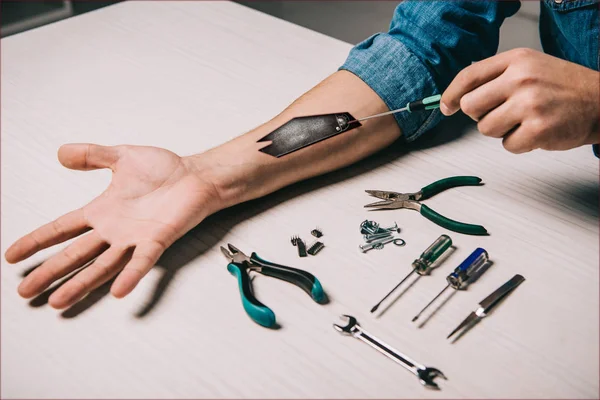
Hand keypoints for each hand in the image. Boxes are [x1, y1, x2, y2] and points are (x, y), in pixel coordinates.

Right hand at [5, 144, 223, 307]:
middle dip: (50, 272)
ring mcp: (134, 238)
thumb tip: (61, 152)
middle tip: (26, 291)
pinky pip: (142, 261)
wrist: (196, 175)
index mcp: (102, 211)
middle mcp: (114, 230)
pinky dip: (130, 275)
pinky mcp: (157, 240)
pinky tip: (116, 291)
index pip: (62, 228)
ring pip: (102, 265)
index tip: (12, 256)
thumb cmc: (165, 169)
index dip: (37, 241)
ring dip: (80, 283)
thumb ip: (92, 156)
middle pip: (75, 254)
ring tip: (57, 301)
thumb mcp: (121, 156)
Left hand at [441, 48, 598, 152]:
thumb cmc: (563, 88)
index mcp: (517, 60)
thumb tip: (460, 97)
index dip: (451, 94)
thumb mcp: (530, 67)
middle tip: (501, 113)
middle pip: (471, 106)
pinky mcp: (538, 130)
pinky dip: (518, 144)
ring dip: (501, 130)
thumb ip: (497, 77)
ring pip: (486, 128)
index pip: (468, 76)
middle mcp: (521, 79)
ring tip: (523, 121)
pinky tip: (535, 131)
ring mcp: (530, 104)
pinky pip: (506, 145)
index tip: (446, 106)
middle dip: (480, 115)